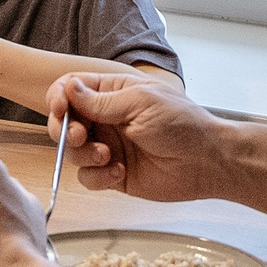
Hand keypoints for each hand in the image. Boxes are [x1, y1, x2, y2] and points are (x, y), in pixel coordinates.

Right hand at [49, 72, 226, 202]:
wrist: (207, 162)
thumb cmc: (182, 125)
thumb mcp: (141, 102)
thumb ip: (101, 100)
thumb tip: (69, 89)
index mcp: (114, 92)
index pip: (71, 89)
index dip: (59, 97)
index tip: (60, 108)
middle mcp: (107, 118)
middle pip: (65, 122)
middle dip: (65, 130)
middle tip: (80, 136)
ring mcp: (109, 146)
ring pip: (73, 151)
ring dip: (83, 154)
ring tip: (107, 156)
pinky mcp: (113, 174)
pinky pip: (87, 176)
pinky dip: (97, 177)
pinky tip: (119, 172)